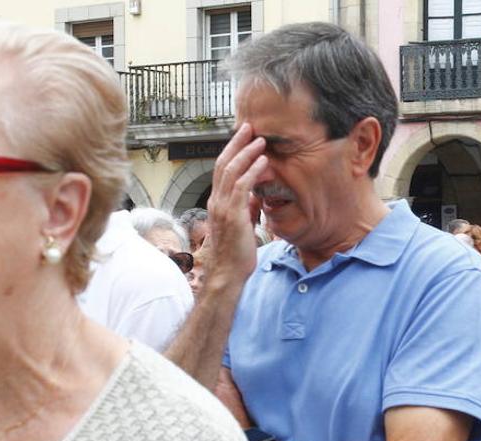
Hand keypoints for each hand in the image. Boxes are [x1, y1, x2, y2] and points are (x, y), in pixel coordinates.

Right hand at [204, 123, 267, 288]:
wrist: (229, 273)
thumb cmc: (238, 252)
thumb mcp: (244, 225)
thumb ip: (247, 209)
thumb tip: (256, 197)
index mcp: (218, 202)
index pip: (222, 170)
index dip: (232, 151)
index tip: (244, 137)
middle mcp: (216, 201)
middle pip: (223, 163)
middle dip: (236, 143)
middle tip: (248, 126)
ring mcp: (222, 207)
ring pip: (231, 171)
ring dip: (246, 152)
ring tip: (260, 139)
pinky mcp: (233, 215)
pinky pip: (242, 186)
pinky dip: (253, 171)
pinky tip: (264, 161)